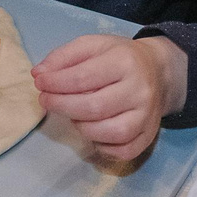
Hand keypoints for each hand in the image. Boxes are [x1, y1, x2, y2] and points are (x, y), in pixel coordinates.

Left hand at [31, 33, 185, 162]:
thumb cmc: (119, 57)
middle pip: (94, 107)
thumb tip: (38, 74)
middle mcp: (140, 90)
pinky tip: (93, 131)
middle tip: (46, 101)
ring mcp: (147, 116)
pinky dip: (103, 146)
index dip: (55, 83)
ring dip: (82, 127)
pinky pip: (123, 151)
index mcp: (125, 61)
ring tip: (73, 114)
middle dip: (62, 106)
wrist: (158, 70)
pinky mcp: (150, 135)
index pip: (83, 77)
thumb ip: (63, 56)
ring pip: (109, 133)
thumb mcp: (92, 45)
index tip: (40, 83)